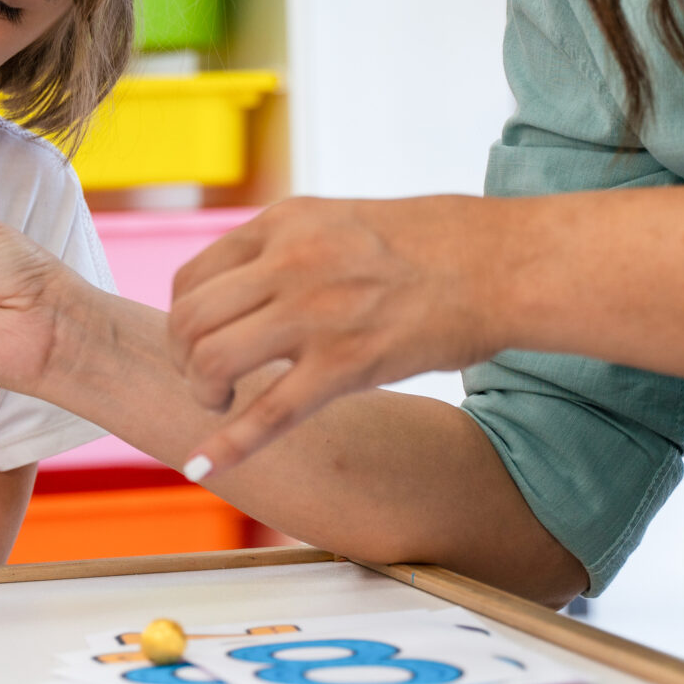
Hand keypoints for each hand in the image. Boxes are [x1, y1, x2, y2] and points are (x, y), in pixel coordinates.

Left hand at [167, 195, 506, 474]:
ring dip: (203, 393)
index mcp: (285, 222)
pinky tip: (203, 463)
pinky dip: (228, 444)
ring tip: (221, 403)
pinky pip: (267, 413)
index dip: (183, 319)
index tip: (199, 342)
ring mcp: (315, 313)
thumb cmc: (432, 244)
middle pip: (189, 320)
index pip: (191, 277)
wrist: (501, 263)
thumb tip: (245, 291)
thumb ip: (288, 250)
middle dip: (184, 360)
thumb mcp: (340, 221)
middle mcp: (289, 262)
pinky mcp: (347, 364)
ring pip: (212, 361)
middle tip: (207, 381)